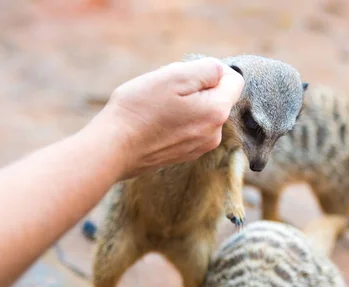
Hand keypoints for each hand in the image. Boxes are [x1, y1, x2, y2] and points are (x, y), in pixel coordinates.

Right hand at [90, 57, 244, 179]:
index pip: (234, 81)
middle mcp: (215, 133)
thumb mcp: (174, 76)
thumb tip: (220, 72)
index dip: (213, 70)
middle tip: (167, 90)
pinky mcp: (184, 154)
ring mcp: (200, 147)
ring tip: (158, 107)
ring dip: (185, 104)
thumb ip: (206, 70)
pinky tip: (155, 121)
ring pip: (201, 112)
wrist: (114, 148)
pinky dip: (176, 120)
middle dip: (196, 88)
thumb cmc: (141, 109)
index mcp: (217, 112)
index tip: (187, 73)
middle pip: (216, 97)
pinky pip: (188, 128)